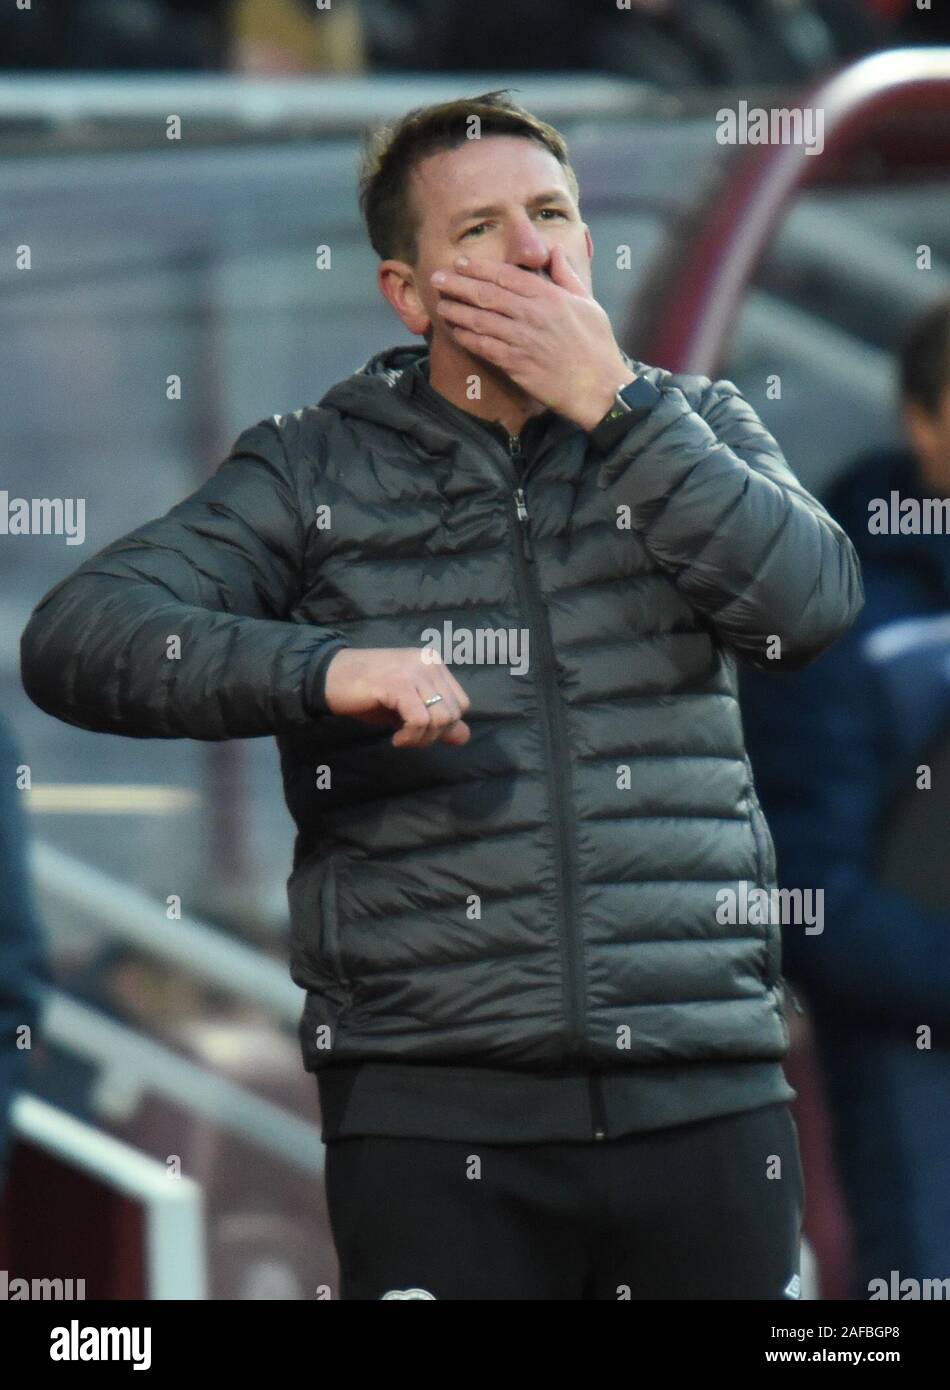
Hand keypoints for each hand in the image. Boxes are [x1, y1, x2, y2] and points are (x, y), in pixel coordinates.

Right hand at [323, 648, 471, 748]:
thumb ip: (436, 719)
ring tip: (402, 738)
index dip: (445, 726)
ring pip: (442, 718)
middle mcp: (428, 663)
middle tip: (408, 738)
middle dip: (435, 735)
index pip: (461, 703)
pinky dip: (411, 737)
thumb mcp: (406, 708)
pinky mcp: (399, 684)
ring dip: (423, 738)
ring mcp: (414, 671)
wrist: (328, 677)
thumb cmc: (365, 693)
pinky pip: (421, 720)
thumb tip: (463, 736)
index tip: (418, 732)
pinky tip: (396, 738)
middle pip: (455, 712)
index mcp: (433, 664)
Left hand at [431, 246, 635, 430]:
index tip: (461, 262)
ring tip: (441, 304)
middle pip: (487, 294)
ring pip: (482, 320)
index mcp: (550, 297)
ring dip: (458, 311)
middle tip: (437, 278)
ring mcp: (523, 340)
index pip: (507, 276)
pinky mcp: (517, 365)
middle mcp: (533, 315)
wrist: (600, 387)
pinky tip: (456, 332)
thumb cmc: (597, 346)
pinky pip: (485, 347)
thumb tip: (554, 251)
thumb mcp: (588, 303)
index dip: (480, 268)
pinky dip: (468, 338)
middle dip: (459, 284)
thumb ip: (566, 276)